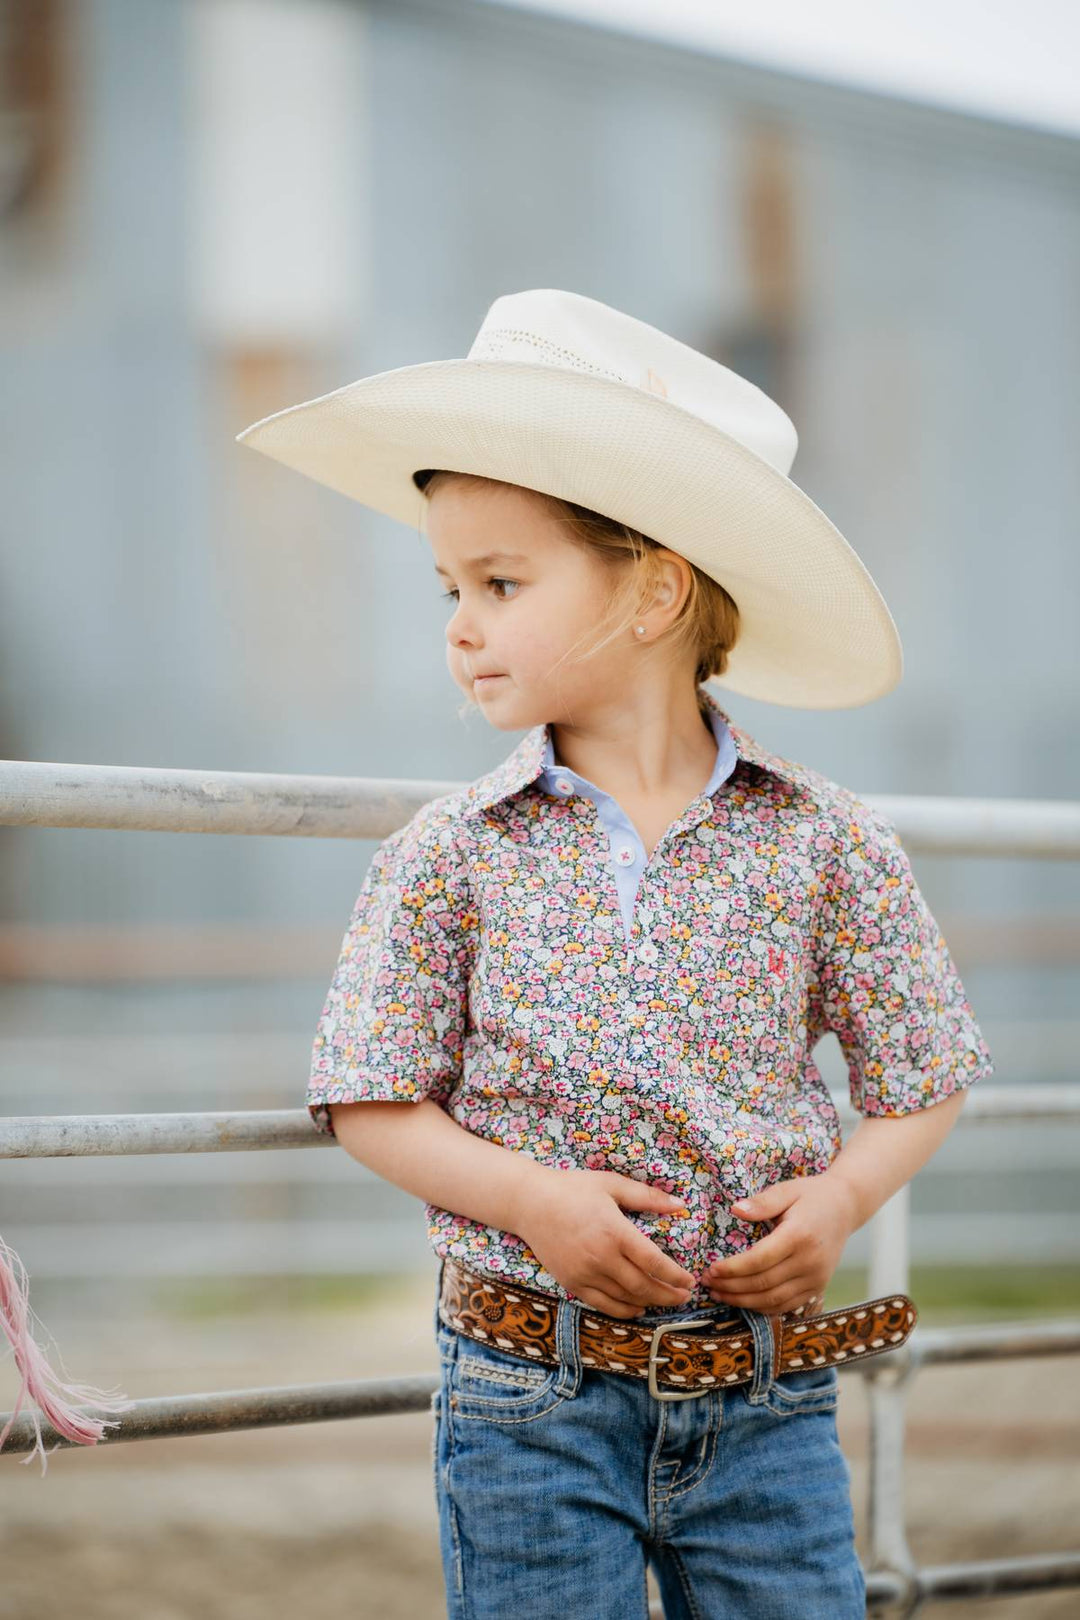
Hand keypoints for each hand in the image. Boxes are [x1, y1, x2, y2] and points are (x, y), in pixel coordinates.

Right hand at [512, 1167, 697, 1319]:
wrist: (530, 1203)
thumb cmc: (572, 1188)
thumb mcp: (611, 1184)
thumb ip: (647, 1196)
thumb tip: (680, 1204)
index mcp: (615, 1231)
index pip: (654, 1262)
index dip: (675, 1276)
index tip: (690, 1281)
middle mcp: (601, 1257)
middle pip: (643, 1286)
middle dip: (668, 1295)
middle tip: (684, 1297)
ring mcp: (585, 1273)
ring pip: (625, 1299)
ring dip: (649, 1303)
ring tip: (665, 1300)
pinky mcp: (572, 1283)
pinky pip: (603, 1305)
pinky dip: (623, 1310)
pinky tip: (636, 1308)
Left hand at [702, 1172, 859, 1316]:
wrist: (845, 1207)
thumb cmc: (811, 1195)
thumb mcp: (786, 1190)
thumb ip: (762, 1202)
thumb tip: (735, 1210)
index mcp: (800, 1235)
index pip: (760, 1260)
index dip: (733, 1269)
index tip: (711, 1269)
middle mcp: (810, 1261)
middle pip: (764, 1283)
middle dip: (731, 1287)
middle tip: (707, 1283)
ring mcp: (817, 1278)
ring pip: (774, 1300)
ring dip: (743, 1301)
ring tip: (718, 1294)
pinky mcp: (818, 1287)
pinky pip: (787, 1305)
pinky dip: (763, 1307)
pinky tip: (743, 1301)